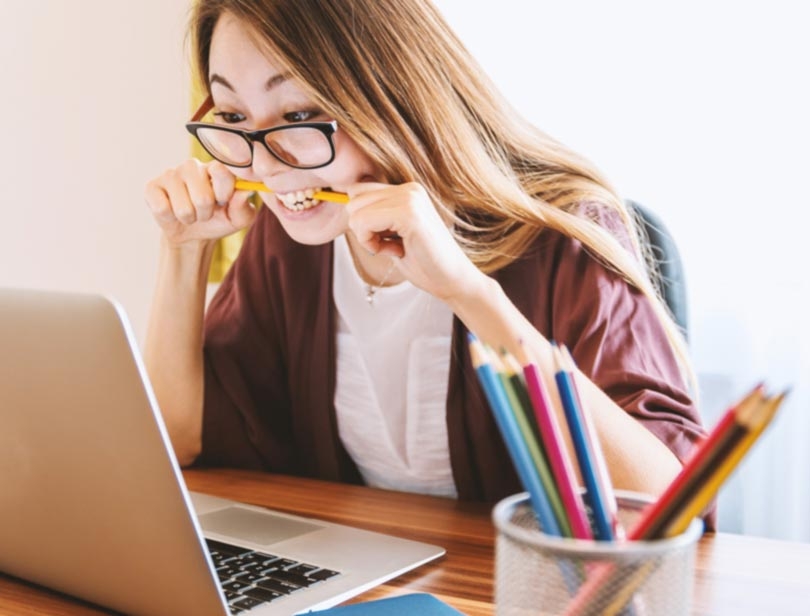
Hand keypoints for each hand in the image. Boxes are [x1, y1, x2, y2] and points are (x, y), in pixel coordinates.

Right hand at [144, 159, 256, 245]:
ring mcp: (171, 174)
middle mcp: (193, 166)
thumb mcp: (238, 218)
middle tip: (204, 212)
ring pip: (183, 208)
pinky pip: (162, 209)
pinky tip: (172, 212)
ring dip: (189, 218)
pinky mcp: (152, 186)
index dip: (224, 194)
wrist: (193, 234)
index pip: (222, 172)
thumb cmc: (219, 220)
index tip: (223, 202)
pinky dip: (170, 218)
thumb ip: (244, 206)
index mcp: (216, 167)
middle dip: (206, 214)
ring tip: (190, 213)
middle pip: (202, 197)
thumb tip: (246, 191)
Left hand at [345, 181, 486, 301]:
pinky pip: (364, 222)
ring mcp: (410, 198)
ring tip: (395, 248)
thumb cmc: (423, 262)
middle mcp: (409, 188)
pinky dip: (371, 243)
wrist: (452, 281)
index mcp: (407, 190)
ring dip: (367, 238)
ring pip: (355, 212)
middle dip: (363, 229)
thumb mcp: (392, 234)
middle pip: (353, 199)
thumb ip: (374, 216)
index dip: (362, 220)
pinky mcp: (408, 213)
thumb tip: (345, 203)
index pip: (359, 191)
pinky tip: (395, 251)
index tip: (384, 238)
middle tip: (389, 245)